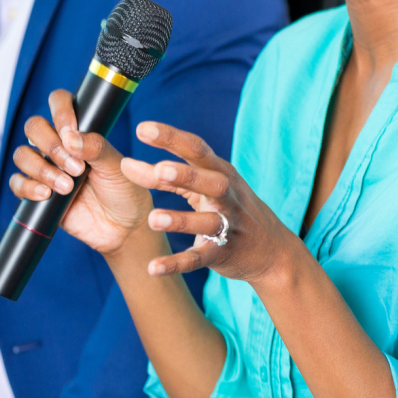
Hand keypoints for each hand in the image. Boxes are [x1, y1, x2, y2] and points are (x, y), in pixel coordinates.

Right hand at [7, 89, 155, 254]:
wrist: (123, 228)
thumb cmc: (124, 190)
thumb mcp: (116, 166)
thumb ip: (96, 147)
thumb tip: (70, 137)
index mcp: (78, 131)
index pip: (59, 102)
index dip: (60, 110)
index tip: (70, 130)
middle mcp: (58, 146)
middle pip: (34, 127)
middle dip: (51, 145)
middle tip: (76, 168)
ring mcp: (46, 168)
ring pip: (22, 155)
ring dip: (42, 169)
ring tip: (67, 186)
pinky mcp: (37, 193)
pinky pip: (17, 184)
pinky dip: (28, 187)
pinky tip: (47, 195)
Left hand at [124, 122, 301, 284]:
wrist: (271, 250)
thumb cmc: (228, 206)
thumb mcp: (204, 186)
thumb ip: (166, 177)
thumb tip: (126, 165)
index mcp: (220, 172)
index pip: (196, 150)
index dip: (171, 138)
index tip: (142, 129)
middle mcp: (226, 196)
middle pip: (209, 182)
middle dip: (185, 175)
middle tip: (159, 170)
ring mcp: (227, 226)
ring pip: (206, 222)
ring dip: (180, 220)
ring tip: (153, 218)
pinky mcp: (222, 253)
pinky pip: (198, 258)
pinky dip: (177, 263)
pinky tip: (154, 268)